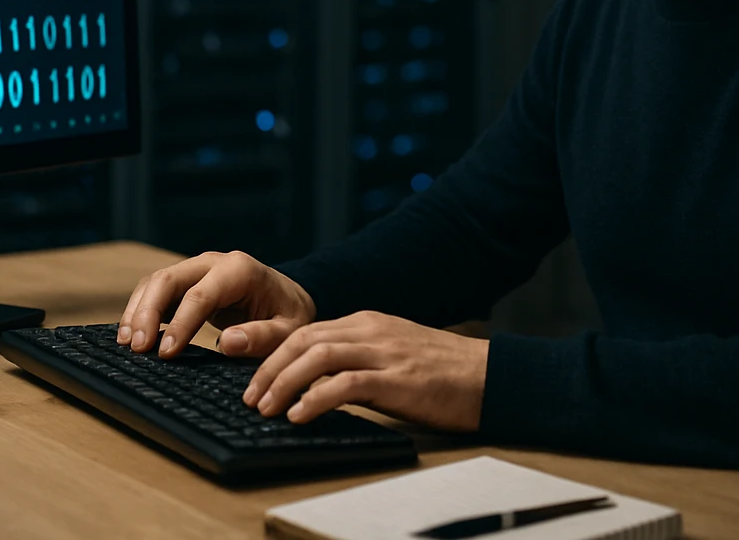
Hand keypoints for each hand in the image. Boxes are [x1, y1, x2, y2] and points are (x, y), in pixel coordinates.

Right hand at [116, 250, 316, 358]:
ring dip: (137, 312)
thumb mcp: (289, 330)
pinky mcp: (186, 282)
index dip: (181, 323)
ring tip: (127, 345)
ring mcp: (196, 269)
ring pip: (156, 283)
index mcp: (239, 270)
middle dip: (147, 313)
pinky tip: (131, 336)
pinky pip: (156, 291)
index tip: (166, 353)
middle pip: (168, 280)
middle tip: (136, 348)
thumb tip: (227, 343)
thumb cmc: (289, 315)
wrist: (288, 297)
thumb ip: (263, 337)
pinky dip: (140, 311)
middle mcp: (213, 263)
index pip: (200, 294)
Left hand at [242, 311, 489, 432]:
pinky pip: (345, 384)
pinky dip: (315, 399)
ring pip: (317, 356)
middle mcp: (371, 331)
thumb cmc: (443, 373)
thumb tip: (317, 382)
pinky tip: (298, 415)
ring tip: (265, 408)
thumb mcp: (394, 355)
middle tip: (249, 396)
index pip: (307, 331)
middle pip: (303, 340)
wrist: (490, 376)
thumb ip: (359, 359)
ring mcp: (383, 352)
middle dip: (269, 367)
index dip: (274, 354)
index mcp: (368, 323)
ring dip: (283, 382)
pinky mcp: (396, 379)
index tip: (254, 379)